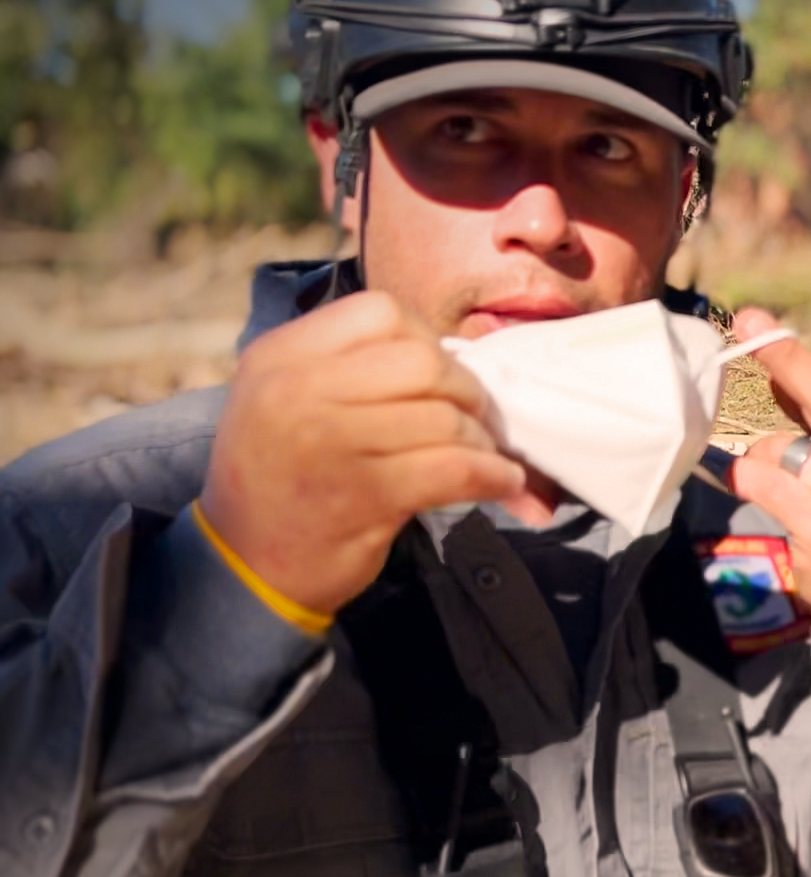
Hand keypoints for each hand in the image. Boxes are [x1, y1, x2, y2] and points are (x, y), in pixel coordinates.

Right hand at [199, 292, 525, 616]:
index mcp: (281, 355)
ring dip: (481, 440)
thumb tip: (456, 356)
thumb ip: (350, 367)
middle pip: (423, 361)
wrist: (245, 565)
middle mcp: (297, 389)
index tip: (437, 377)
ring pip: (445, 417)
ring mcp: (330, 441)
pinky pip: (455, 468)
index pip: (380, 312)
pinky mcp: (366, 494)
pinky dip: (492, 475)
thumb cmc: (283, 478)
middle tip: (473, 419)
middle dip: (465, 391)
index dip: (427, 340)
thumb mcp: (287, 399)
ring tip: (483, 457)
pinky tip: (499, 483)